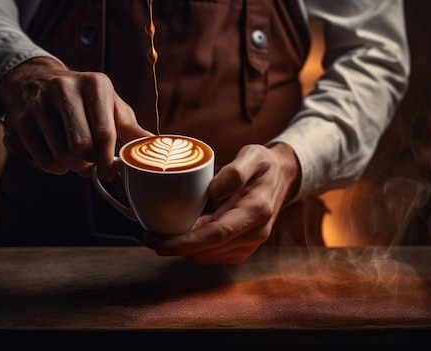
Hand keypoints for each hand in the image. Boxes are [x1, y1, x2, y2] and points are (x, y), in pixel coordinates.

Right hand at [0, 57, 152, 178]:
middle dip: (90, 163)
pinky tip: (60, 157)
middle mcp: (64, 89)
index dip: (109, 159)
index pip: (104, 132)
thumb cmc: (83, 98)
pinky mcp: (19, 121)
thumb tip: (155, 144)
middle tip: (93, 164)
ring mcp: (38, 104)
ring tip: (77, 160)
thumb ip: (130, 127)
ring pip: (61, 156)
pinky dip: (55, 168)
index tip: (110, 172)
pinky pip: (43, 161)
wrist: (37, 80)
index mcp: (94, 84)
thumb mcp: (109, 104)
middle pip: (81, 146)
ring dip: (73, 167)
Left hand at [145, 142, 300, 264]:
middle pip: (208, 249)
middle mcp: (255, 234)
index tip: (160, 244)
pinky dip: (195, 247)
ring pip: (208, 255)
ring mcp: (250, 244)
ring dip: (184, 248)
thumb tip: (214, 190)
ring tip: (163, 233)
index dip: (186, 242)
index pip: (216, 234)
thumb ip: (235, 172)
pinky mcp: (242, 248)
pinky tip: (184, 233)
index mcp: (256, 212)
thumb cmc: (262, 165)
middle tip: (149, 236)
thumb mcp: (252, 156)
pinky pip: (213, 254)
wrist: (281, 177)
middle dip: (177, 247)